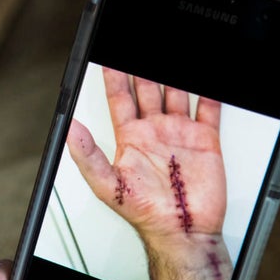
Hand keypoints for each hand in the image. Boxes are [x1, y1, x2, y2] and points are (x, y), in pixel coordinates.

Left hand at [66, 67, 230, 279]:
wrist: (181, 231)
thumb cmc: (144, 213)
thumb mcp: (108, 185)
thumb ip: (87, 156)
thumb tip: (70, 130)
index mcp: (130, 139)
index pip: (119, 98)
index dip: (114, 77)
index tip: (108, 58)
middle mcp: (153, 133)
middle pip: (146, 90)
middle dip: (142, 69)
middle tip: (138, 49)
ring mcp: (179, 134)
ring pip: (175, 94)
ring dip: (173, 76)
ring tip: (168, 55)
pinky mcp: (204, 140)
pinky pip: (207, 109)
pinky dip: (208, 93)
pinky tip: (204, 80)